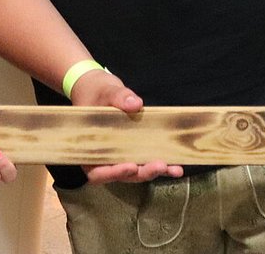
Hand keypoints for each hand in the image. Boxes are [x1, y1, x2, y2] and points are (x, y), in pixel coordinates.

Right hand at [71, 70, 183, 184]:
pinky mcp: (133, 151)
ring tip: (174, 169)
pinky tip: (175, 166)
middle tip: (159, 165)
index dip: (113, 173)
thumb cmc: (95, 91)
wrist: (98, 89)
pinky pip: (145, 160)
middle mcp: (104, 158)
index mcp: (88, 150)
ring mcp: (119, 156)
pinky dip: (160, 165)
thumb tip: (134, 104)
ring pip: (136, 171)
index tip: (129, 167)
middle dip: (141, 172)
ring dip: (154, 171)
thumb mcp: (105, 91)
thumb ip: (118, 97)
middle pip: (121, 175)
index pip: (97, 172)